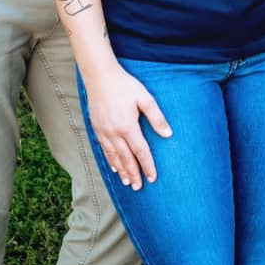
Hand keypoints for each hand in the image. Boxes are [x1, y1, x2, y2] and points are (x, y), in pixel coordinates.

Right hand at [83, 60, 171, 189]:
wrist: (99, 77)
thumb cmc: (125, 85)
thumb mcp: (145, 98)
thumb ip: (157, 117)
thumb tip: (168, 134)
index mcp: (128, 127)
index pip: (140, 152)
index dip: (148, 166)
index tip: (153, 178)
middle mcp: (114, 133)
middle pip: (126, 159)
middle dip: (134, 174)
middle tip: (139, 187)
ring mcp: (103, 132)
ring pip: (113, 156)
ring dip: (121, 170)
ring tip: (128, 182)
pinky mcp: (96, 128)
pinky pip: (104, 149)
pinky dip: (110, 160)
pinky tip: (114, 166)